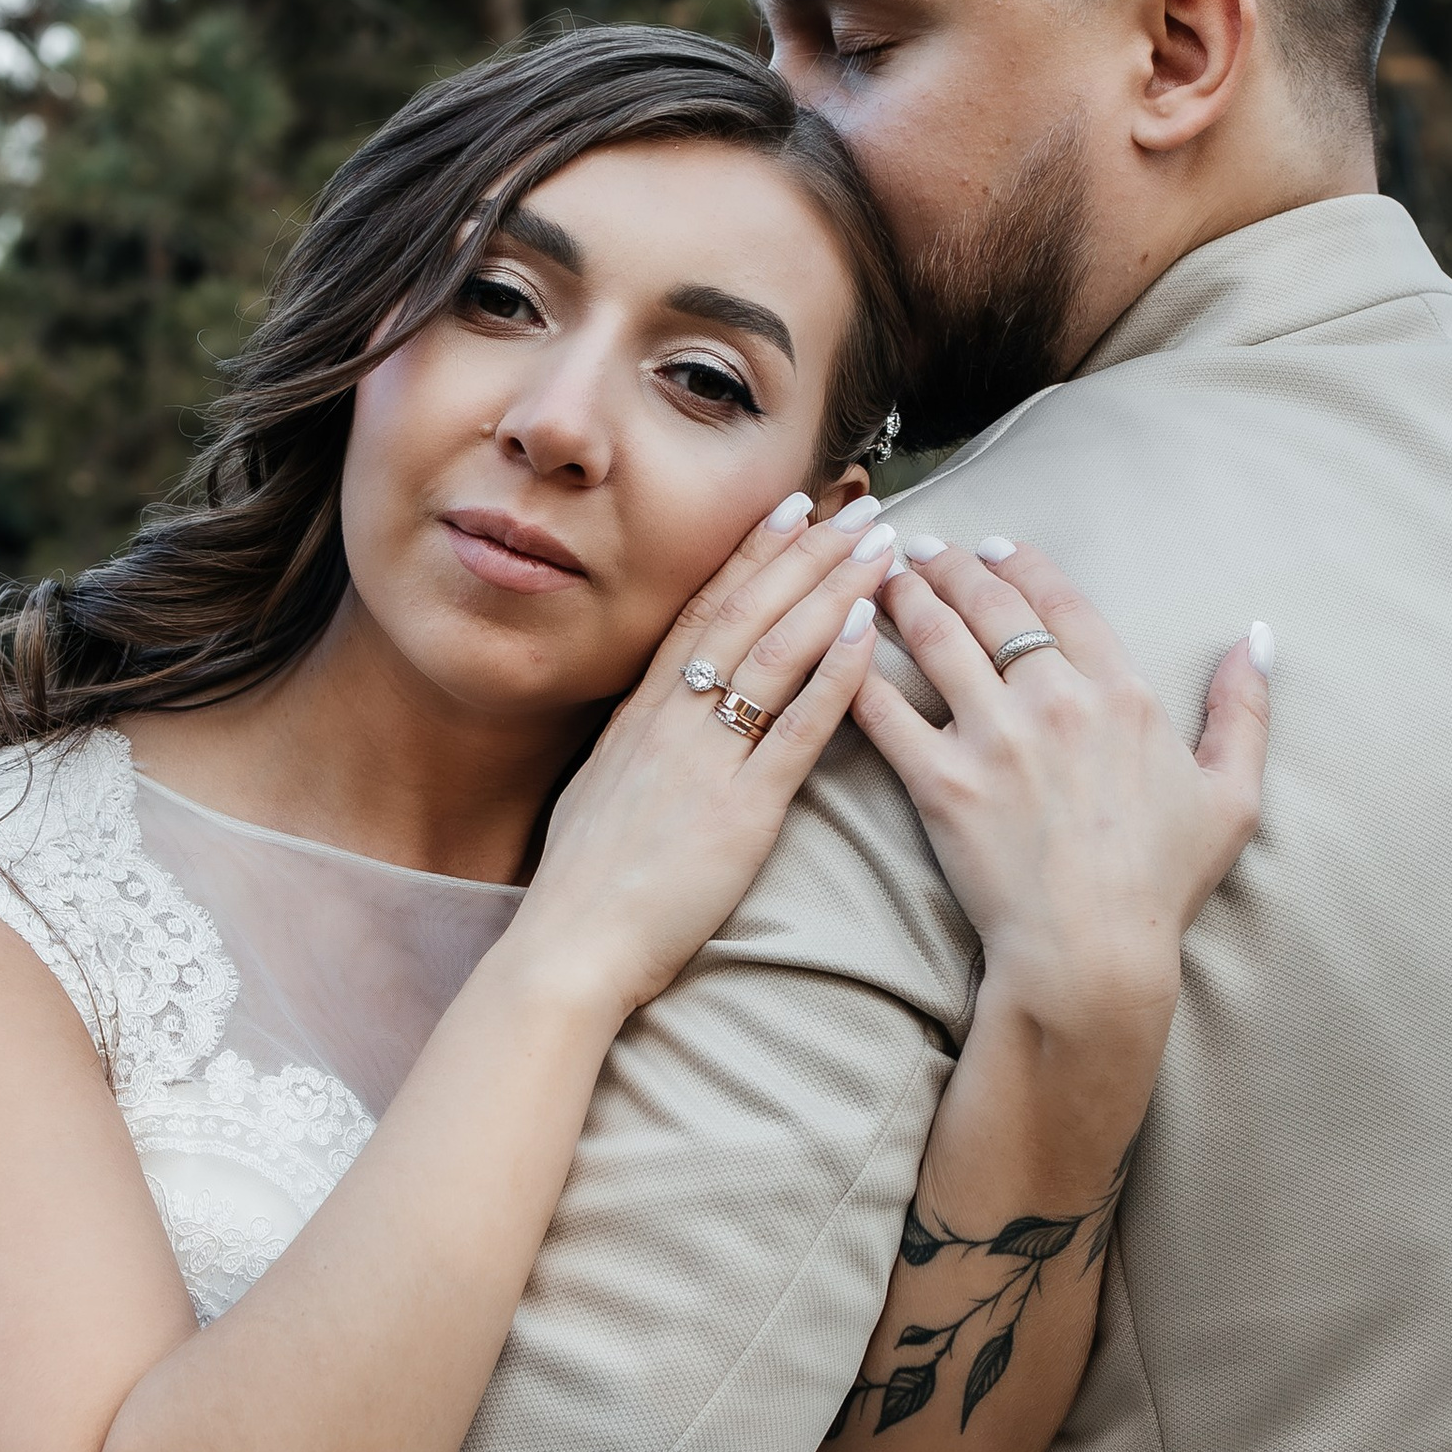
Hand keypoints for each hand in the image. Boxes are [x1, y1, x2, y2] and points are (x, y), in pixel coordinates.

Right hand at [515, 491, 895, 1015]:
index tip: (792, 506)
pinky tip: (869, 632)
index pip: (705, 609)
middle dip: (808, 552)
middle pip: (749, 613)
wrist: (570, 947)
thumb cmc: (585, 886)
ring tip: (880, 547)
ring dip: (834, 591)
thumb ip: (638, 745)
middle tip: (859, 505)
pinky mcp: (740, 810)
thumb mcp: (600, 789)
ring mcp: (706, 759)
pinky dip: (835, 675)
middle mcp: (672, 719)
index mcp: (640, 713)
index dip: (752, 552)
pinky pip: (795, 728)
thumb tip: (656, 716)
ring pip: (778, 652)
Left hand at [854, 540, 1269, 1031]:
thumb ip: (1244, 710)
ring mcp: (994, 738)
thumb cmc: (1162, 884)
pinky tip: (841, 645)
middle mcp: (1055, 701)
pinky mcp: (939, 781)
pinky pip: (885, 710)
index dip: (1023, 566)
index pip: (1062, 602)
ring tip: (882, 578)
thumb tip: (1257, 638)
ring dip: (904, 597)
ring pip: (935, 639)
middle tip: (922, 548)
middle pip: (991, 606)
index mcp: (1122, 694)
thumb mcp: (1231, 795)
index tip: (994, 548)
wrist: (1093, 954)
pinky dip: (857, 669)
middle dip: (950, 565)